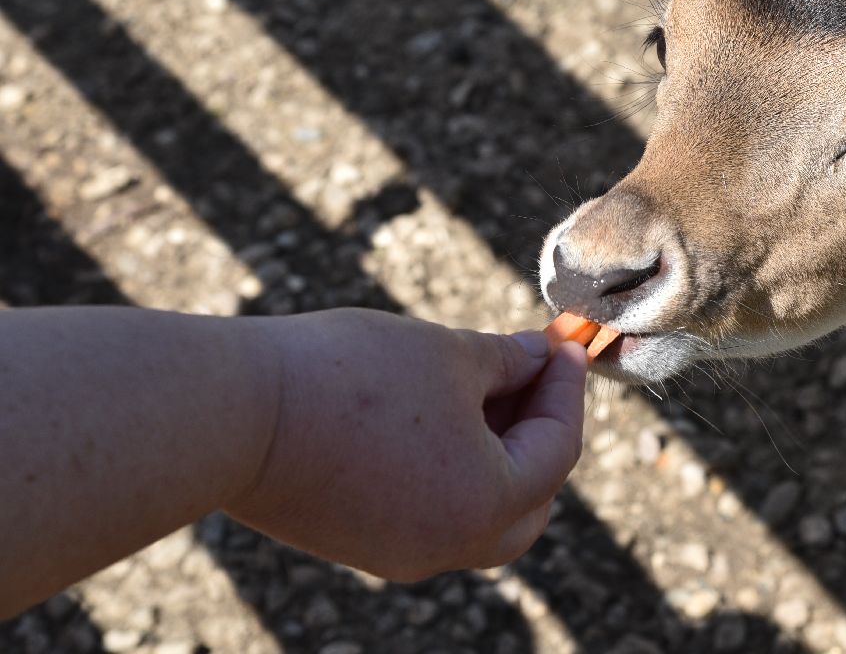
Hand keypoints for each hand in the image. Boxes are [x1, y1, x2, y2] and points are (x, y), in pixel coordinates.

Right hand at [226, 309, 587, 581]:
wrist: (230, 414)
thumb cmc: (349, 377)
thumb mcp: (445, 354)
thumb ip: (507, 361)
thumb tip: (539, 358)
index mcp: (484, 506)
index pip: (556, 451)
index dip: (566, 389)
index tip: (563, 342)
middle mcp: (445, 546)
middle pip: (528, 504)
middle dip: (540, 434)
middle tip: (534, 372)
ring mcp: (396, 552)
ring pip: (476, 513)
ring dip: (493, 451)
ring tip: (484, 382)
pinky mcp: (354, 541)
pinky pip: (427, 510)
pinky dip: (448, 467)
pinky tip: (436, 410)